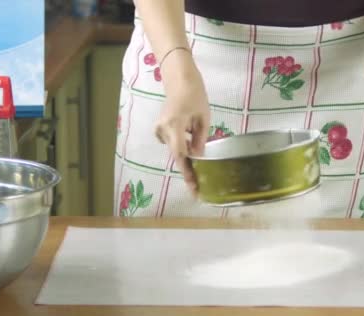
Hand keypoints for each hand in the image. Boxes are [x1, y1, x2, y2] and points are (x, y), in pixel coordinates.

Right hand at [155, 51, 209, 192]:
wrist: (179, 78)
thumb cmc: (195, 95)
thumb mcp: (203, 118)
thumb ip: (199, 139)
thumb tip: (198, 157)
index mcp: (174, 126)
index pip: (180, 155)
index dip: (187, 173)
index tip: (194, 188)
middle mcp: (163, 130)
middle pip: (177, 155)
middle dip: (188, 170)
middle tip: (198, 187)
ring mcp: (159, 130)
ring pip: (176, 149)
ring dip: (187, 156)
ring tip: (198, 164)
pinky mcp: (160, 129)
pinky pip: (173, 143)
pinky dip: (182, 147)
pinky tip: (190, 139)